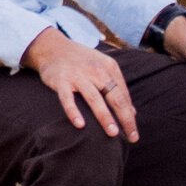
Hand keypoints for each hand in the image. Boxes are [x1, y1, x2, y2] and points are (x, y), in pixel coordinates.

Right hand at [23, 25, 138, 138]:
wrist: (52, 47)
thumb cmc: (82, 61)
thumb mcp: (103, 67)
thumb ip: (117, 87)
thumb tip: (133, 112)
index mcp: (109, 67)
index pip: (123, 95)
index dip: (130, 116)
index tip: (133, 134)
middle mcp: (95, 70)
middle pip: (114, 97)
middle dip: (125, 118)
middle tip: (132, 138)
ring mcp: (77, 75)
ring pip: (94, 98)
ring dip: (105, 116)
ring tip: (113, 133)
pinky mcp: (61, 80)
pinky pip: (67, 98)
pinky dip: (73, 111)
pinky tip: (80, 125)